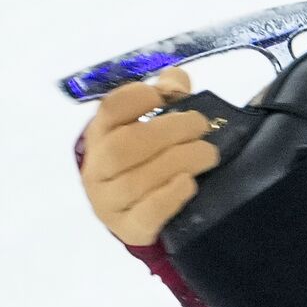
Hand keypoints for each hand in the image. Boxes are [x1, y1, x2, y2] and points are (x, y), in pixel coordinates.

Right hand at [77, 67, 220, 245]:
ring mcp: (109, 201)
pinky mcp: (129, 228)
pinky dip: (170, 196)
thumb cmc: (146, 162)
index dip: (138, 98)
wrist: (137, 216)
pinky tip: (189, 183)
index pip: (109, 110)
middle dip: (169, 131)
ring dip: (179, 161)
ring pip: (138, 180)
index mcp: (100, 134)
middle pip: (125, 145)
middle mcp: (97, 167)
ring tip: (208, 154)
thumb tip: (178, 78)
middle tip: (201, 127)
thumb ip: (165, 97)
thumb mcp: (148, 128)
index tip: (166, 96)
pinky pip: (147, 213)